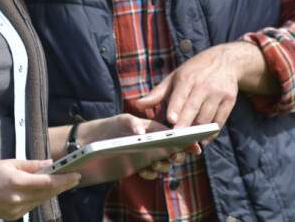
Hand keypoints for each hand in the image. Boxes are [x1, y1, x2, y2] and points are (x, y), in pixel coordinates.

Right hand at [0, 158, 78, 219]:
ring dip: (53, 192)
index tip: (76, 174)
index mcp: (17, 182)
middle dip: (63, 185)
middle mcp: (18, 198)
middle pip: (48, 193)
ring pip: (41, 200)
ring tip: (63, 183)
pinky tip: (45, 191)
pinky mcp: (12, 216)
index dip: (64, 179)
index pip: (48, 182)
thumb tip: (51, 164)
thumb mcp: (10, 162)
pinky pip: (31, 206)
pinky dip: (39, 198)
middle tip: (75, 178)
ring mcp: (15, 210)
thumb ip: (33, 164)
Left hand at [77, 114, 200, 179]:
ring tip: (155, 163)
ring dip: (164, 165)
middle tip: (174, 156)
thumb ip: (132, 123)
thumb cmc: (115, 125)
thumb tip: (142, 133)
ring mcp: (150, 156)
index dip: (189, 141)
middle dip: (179, 155)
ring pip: (165, 164)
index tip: (196, 147)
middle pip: (175, 151)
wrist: (98, 140)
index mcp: (157, 129)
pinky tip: (143, 171)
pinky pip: (151, 173)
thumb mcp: (122, 120)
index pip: (177, 134)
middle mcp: (157, 144)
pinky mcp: (141, 167)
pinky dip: (150, 174)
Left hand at [133, 42, 266, 133]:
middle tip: (176, 140)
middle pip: (194, 110)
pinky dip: (211, 133)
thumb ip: (157, 94)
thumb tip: (137, 105)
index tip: (170, 120)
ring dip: (197, 132)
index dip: (176, 108)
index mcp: (188, 78)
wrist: (225, 60)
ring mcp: (219, 93)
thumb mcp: (175, 77)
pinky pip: (220, 121)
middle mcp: (204, 85)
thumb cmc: (194, 71)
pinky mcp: (230, 100)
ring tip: (187, 142)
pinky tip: (202, 139)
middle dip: (185, 125)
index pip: (180, 95)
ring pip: (207, 118)